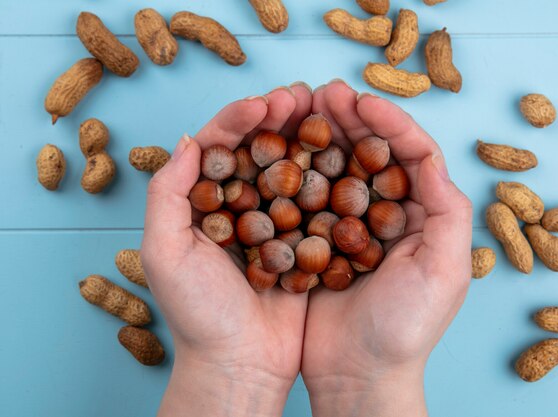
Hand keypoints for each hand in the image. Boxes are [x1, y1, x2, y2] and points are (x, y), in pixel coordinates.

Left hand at [141, 85, 313, 416]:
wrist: (241, 364)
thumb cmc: (198, 314)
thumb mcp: (164, 253)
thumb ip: (167, 193)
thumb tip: (191, 139)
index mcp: (204, 202)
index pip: (220, 146)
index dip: (240, 119)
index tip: (264, 103)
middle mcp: (240, 206)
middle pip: (260, 149)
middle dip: (279, 119)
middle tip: (302, 96)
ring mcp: (275, 221)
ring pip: (292, 168)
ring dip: (307, 139)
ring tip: (326, 114)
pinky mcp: (303, 241)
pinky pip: (318, 201)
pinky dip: (330, 177)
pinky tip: (346, 156)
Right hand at [301, 81, 472, 416]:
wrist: (358, 374)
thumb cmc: (407, 330)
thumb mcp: (444, 273)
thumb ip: (447, 214)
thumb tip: (431, 158)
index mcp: (423, 215)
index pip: (412, 154)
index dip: (390, 122)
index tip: (362, 102)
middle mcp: (388, 213)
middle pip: (372, 153)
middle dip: (351, 120)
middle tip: (323, 93)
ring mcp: (350, 224)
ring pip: (337, 167)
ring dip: (322, 136)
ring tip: (299, 109)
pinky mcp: (318, 239)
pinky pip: (308, 196)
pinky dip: (296, 170)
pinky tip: (280, 150)